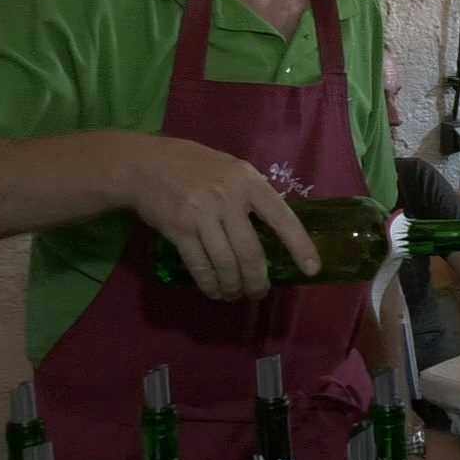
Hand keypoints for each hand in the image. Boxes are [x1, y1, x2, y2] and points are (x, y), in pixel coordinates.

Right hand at [128, 135, 318, 300]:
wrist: (146, 164)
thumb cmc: (196, 166)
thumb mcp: (233, 169)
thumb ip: (253, 194)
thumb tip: (276, 229)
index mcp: (249, 182)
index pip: (283, 218)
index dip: (300, 246)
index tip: (312, 269)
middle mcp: (228, 199)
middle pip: (251, 252)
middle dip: (258, 280)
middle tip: (259, 292)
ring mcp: (202, 215)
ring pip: (226, 264)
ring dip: (233, 286)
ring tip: (236, 294)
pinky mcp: (179, 230)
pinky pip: (200, 266)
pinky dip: (210, 284)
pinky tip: (215, 290)